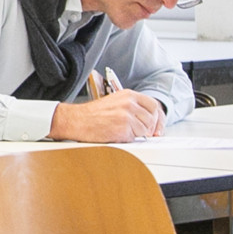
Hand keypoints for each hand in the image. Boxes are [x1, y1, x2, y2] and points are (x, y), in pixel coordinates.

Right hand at [50, 91, 166, 142]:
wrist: (76, 120)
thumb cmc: (92, 114)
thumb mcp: (114, 102)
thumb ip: (132, 107)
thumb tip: (148, 119)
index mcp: (128, 95)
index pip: (153, 105)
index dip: (156, 118)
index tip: (155, 126)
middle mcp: (129, 103)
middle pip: (151, 119)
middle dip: (146, 128)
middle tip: (136, 131)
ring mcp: (127, 115)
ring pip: (144, 130)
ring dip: (135, 134)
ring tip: (120, 130)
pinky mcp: (123, 127)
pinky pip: (134, 137)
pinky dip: (126, 139)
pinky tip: (115, 134)